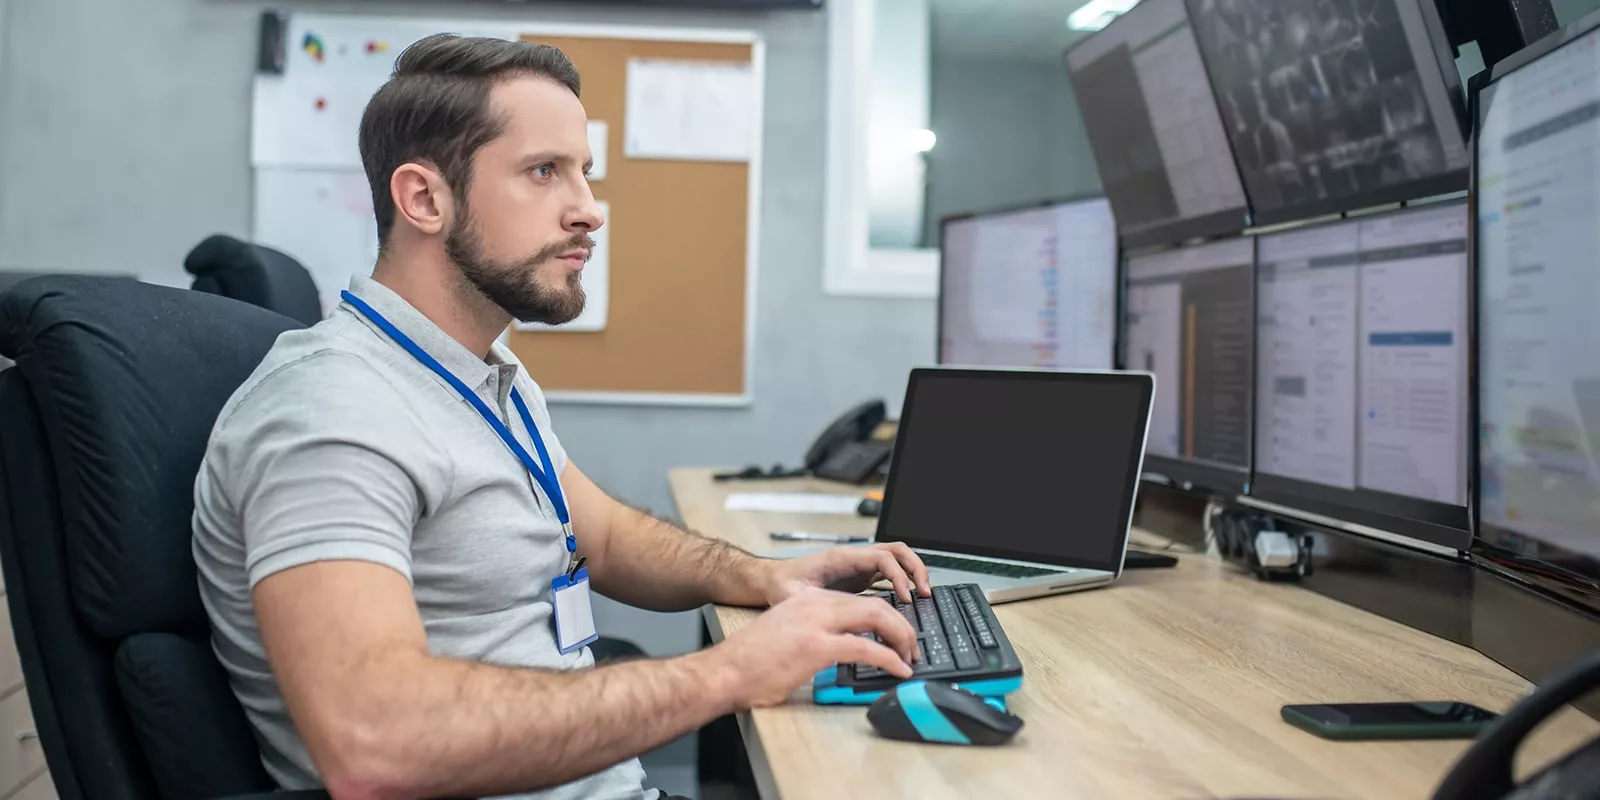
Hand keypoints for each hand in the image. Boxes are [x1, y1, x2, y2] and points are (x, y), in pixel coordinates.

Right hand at [714, 587, 918, 707]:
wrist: (723, 672)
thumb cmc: (748, 663)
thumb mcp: (786, 635)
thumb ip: (814, 633)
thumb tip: (843, 649)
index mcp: (807, 601)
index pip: (859, 599)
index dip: (886, 617)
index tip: (896, 636)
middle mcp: (814, 605)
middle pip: (875, 603)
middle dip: (900, 625)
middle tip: (911, 647)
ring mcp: (816, 623)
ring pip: (877, 618)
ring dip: (901, 638)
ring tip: (909, 657)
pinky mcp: (817, 646)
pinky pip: (868, 647)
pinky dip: (890, 658)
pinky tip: (898, 669)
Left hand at [763, 542, 931, 605]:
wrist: (776, 579)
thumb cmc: (784, 584)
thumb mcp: (793, 595)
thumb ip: (810, 602)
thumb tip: (826, 613)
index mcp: (842, 558)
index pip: (881, 558)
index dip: (898, 576)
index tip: (905, 598)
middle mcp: (855, 558)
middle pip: (897, 551)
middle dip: (915, 569)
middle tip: (924, 594)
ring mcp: (860, 565)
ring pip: (897, 558)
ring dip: (914, 572)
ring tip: (924, 595)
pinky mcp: (862, 575)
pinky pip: (891, 571)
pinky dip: (905, 581)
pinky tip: (908, 600)